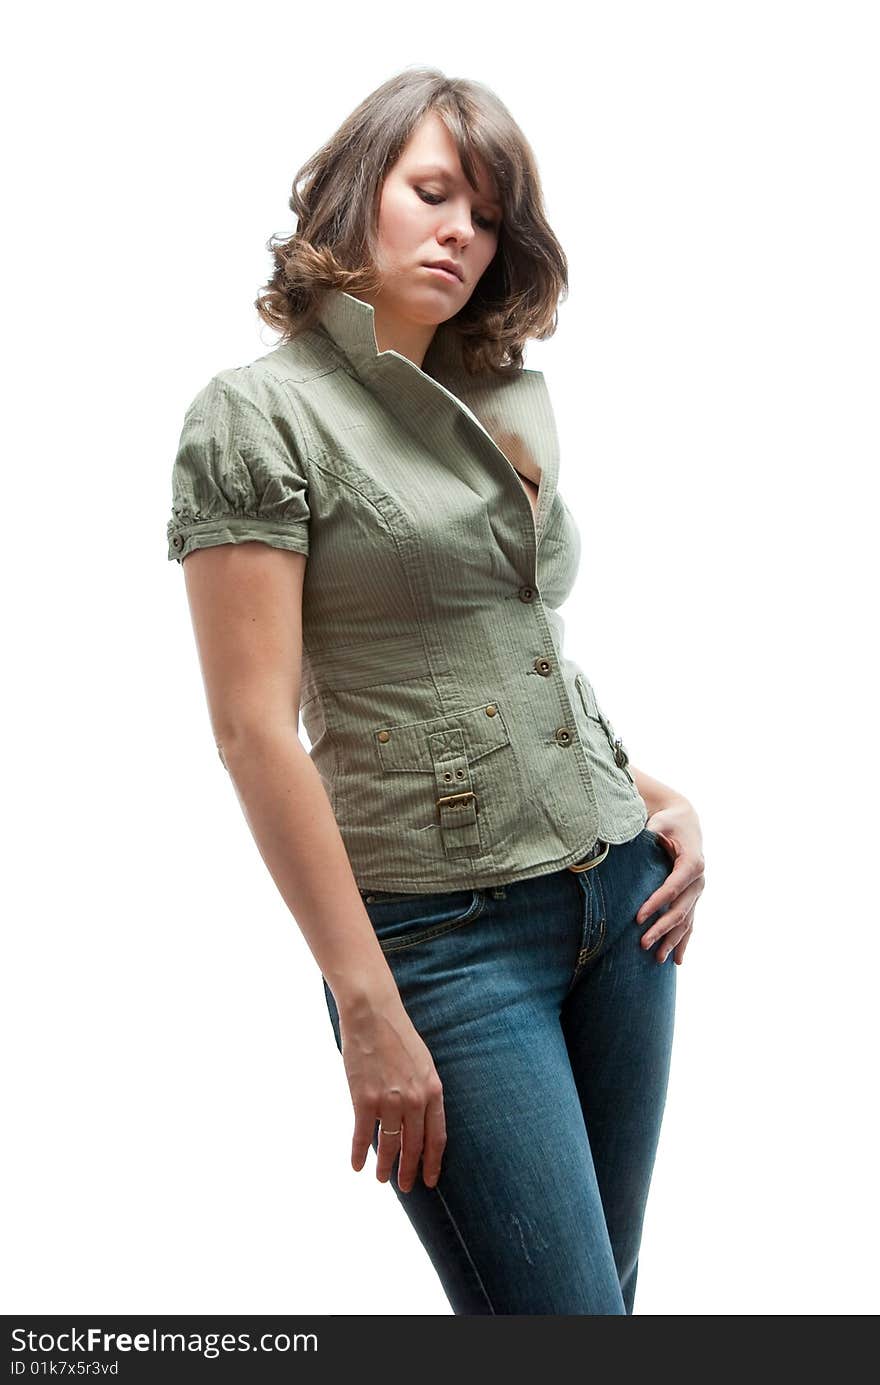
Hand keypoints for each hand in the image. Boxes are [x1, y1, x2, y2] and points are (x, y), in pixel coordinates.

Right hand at [339, 996, 445, 1193]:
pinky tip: (357, 1166)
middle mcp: (414, 1100)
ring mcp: (389, 1101)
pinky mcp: (364, 1099)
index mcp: (433, 1090)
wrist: (372, 1014)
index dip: (433, 1162)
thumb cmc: (397, 1035)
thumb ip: (423, 1091)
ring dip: (385, 1166)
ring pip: (389, 1145)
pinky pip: (362, 1135)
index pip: (437, 1137)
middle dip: (409, 1170)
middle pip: (414, 1146)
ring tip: (382, 1179)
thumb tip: (418, 1119)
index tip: (430, 1180)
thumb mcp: (422, 1063)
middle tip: (405, 1187)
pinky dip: (358, 1153)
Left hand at [636, 799, 704, 964]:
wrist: (685, 822)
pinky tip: (678, 961)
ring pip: (686, 921)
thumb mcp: (660, 823)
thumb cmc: (669, 822)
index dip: (656, 903)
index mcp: (692, 863)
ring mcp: (697, 892)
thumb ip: (651, 831)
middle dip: (661, 928)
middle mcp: (698, 881)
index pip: (672, 888)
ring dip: (672, 941)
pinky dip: (684, 942)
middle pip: (680, 910)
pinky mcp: (693, 898)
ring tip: (656, 958)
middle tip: (642, 943)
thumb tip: (637, 836)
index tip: (637, 918)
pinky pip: (689, 923)